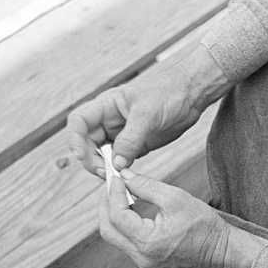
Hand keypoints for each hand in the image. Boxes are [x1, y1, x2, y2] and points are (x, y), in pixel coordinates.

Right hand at [67, 43, 229, 174]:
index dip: (74, 139)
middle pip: (87, 142)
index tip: (80, 155)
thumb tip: (116, 163)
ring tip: (116, 177)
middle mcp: (110, 120)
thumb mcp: (147, 113)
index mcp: (107, 105)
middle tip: (105, 173)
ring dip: (105, 167)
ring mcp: (123, 133)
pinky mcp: (137, 145)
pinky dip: (121, 170)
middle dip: (91, 159)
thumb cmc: (169, 90)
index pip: (79, 122)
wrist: (193, 93)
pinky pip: (121, 160)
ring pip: (103, 154)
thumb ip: (130, 139)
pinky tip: (127, 176)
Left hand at [99, 169, 260, 267]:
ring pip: (115, 237)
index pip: (117, 215)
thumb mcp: (175, 198)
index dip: (113, 193)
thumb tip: (124, 176)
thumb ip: (146, 185)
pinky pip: (126, 243)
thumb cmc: (203, 225)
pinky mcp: (147, 263)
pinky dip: (124, 225)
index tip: (117, 177)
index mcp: (148, 242)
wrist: (221, 251)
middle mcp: (142, 257)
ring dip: (114, 215)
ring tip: (121, 195)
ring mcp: (143, 263)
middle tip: (112, 186)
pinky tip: (130, 210)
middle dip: (106, 205)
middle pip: (108, 230)